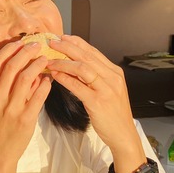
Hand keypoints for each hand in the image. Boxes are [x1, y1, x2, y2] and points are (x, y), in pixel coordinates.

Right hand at [0, 40, 51, 167]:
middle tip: (38, 46)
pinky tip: (50, 80)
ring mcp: (10, 109)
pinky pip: (38, 96)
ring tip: (46, 60)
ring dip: (38, 65)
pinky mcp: (25, 120)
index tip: (21, 42)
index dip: (10, 48)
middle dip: (27, 52)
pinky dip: (46, 85)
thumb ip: (6, 86)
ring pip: (26, 78)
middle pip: (12, 66)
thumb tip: (26, 66)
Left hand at [46, 35, 141, 161]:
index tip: (63, 38)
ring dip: (63, 62)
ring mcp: (107, 89)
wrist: (123, 134)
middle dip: (67, 47)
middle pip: (87, 56)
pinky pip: (78, 86)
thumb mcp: (109, 90)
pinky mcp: (98, 102)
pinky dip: (65, 78)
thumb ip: (96, 77)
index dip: (77, 43)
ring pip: (82, 68)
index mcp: (115, 72)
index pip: (94, 52)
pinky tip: (55, 75)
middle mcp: (112, 78)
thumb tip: (76, 64)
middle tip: (52, 42)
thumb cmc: (113, 114)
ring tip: (49, 60)